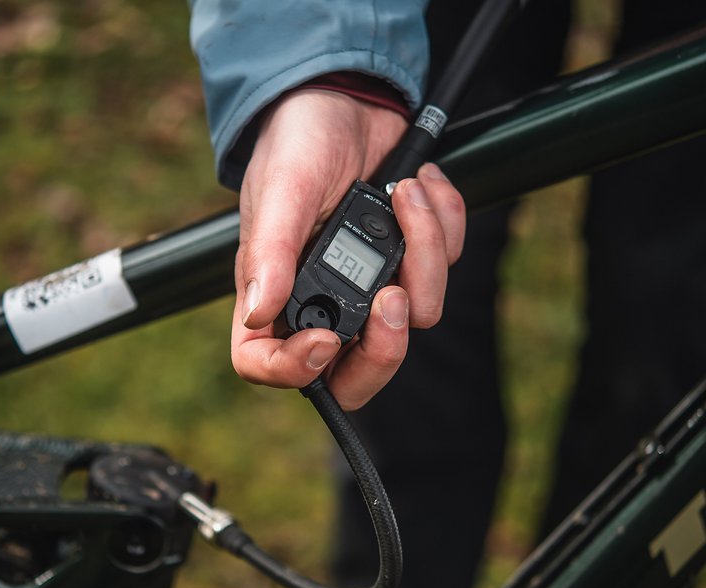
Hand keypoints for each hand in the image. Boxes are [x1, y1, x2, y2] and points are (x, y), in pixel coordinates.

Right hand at [232, 88, 465, 408]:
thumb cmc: (297, 140)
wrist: (345, 95)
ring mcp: (369, 284)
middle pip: (355, 373)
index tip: (327, 338)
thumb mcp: (282, 190)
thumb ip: (269, 253)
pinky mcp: (409, 258)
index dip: (296, 370)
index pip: (266, 363)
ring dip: (424, 252)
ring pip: (416, 315)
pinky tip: (419, 185)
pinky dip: (444, 221)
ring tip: (404, 196)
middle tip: (394, 296)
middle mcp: (319, 299)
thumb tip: (259, 311)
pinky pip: (446, 266)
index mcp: (271, 293)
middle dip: (386, 346)